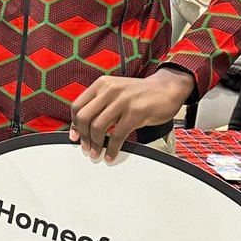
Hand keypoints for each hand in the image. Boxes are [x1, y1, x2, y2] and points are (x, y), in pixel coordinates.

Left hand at [69, 69, 195, 162]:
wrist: (167, 88)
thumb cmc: (140, 94)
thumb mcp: (116, 91)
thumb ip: (100, 104)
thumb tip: (82, 126)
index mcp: (102, 84)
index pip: (77, 105)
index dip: (74, 124)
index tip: (75, 136)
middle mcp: (110, 90)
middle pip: (84, 117)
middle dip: (83, 136)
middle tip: (87, 148)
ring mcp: (123, 101)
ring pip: (98, 127)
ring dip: (96, 145)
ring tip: (97, 154)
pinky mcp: (135, 113)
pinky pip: (117, 135)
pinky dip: (112, 149)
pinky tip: (111, 155)